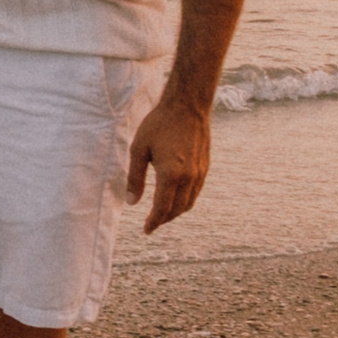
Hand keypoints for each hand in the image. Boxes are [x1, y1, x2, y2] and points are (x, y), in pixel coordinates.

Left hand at [124, 95, 210, 232]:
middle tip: (151, 224)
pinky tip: (175, 198)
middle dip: (164, 220)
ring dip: (175, 212)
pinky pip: (195, 193)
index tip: (146, 230)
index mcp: (171, 174)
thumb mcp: (139, 149)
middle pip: (177, 210)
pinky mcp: (205, 167)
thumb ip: (135, 177)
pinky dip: (185, 201)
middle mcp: (189, 177)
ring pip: (188, 203)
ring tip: (162, 214)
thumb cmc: (159, 124)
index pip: (162, 208)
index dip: (154, 222)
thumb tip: (132, 202)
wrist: (187, 106)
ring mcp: (200, 173)